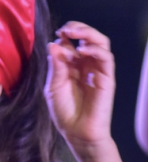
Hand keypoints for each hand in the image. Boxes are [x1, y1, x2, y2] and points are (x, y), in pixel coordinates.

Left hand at [45, 21, 115, 151]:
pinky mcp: (107, 79)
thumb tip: (54, 44)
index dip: (67, 34)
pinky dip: (95, 50)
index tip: (58, 32)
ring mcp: (98, 71)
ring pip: (101, 43)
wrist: (76, 133)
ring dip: (88, 34)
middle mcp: (86, 65)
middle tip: (66, 28)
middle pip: (89, 38)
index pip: (73, 43)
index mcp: (72, 66)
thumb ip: (56, 66)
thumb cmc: (64, 112)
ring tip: (74, 33)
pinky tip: (83, 50)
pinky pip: (106, 59)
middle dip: (79, 28)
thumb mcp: (53, 87)